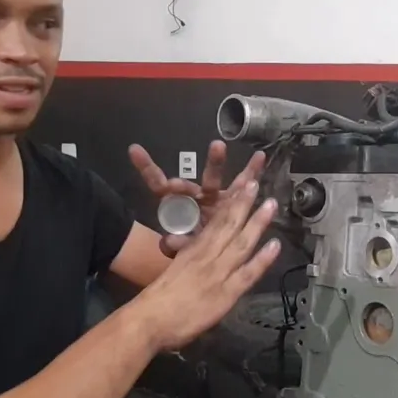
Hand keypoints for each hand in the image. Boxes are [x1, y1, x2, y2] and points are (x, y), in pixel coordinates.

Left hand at [128, 140, 266, 256]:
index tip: (136, 151)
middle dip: (173, 173)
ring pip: (213, 178)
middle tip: (179, 159)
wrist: (211, 251)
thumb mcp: (181, 249)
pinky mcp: (231, 199)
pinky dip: (251, 171)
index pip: (158, 184)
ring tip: (218, 146)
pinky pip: (242, 184)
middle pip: (189, 180)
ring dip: (215, 162)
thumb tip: (169, 242)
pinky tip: (260, 158)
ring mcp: (213, 196)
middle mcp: (194, 196)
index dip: (148, 169)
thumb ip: (175, 246)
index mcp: (176, 205)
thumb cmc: (192, 246)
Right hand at [131, 178, 280, 351]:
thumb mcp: (173, 272)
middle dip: (244, 203)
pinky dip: (263, 258)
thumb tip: (193, 256)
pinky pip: (248, 272)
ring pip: (242, 242)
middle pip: (229, 225)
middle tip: (257, 183)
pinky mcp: (226, 293)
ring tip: (271, 205)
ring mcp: (218, 272)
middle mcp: (207, 255)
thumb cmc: (158, 300)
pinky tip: (275, 245)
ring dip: (258, 222)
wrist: (149, 319)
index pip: (215, 222)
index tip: (242, 187)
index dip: (230, 204)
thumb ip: (187, 262)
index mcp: (192, 250)